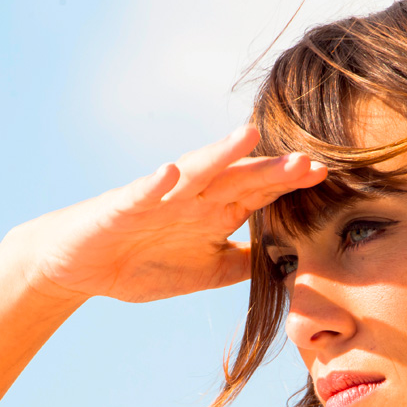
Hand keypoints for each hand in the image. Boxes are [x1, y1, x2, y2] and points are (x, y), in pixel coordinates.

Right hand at [7, 126, 326, 303]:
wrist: (77, 264)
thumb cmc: (141, 263)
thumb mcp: (207, 272)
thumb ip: (247, 264)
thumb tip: (295, 266)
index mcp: (215, 211)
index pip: (260, 195)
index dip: (291, 187)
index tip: (330, 178)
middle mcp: (193, 196)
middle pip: (239, 179)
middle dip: (272, 171)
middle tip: (310, 162)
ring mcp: (159, 197)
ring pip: (195, 172)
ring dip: (220, 154)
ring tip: (247, 135)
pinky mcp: (123, 206)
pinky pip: (141, 192)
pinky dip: (155, 183)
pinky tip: (169, 171)